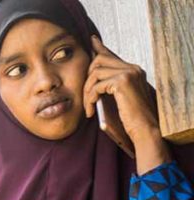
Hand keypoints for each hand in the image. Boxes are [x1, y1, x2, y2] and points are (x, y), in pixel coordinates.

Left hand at [84, 35, 169, 171]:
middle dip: (86, 79)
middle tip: (86, 98)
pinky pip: (96, 85)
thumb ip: (108, 86)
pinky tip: (91, 110)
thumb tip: (92, 79)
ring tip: (88, 107)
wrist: (144, 128)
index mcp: (132, 70)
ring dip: (86, 91)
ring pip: (95, 72)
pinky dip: (90, 98)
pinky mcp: (123, 82)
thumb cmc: (129, 118)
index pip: (111, 54)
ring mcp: (129, 73)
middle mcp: (132, 68)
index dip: (99, 47)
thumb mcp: (116, 99)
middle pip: (98, 60)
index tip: (91, 40)